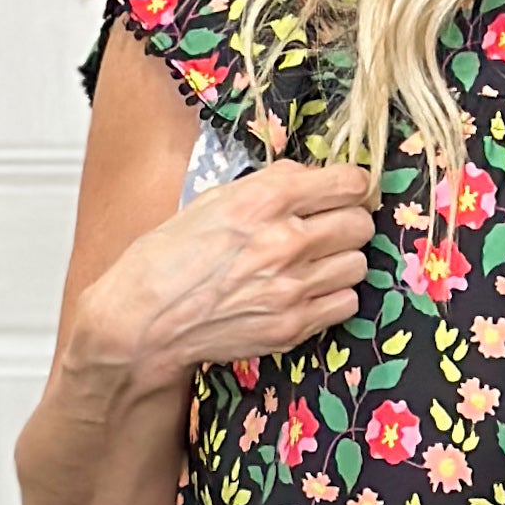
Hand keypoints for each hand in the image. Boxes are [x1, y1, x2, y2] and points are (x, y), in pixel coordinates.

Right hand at [77, 158, 378, 393]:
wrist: (145, 320)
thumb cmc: (171, 257)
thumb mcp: (215, 200)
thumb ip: (271, 186)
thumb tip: (314, 179)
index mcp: (264, 200)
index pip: (348, 183)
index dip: (353, 187)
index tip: (349, 192)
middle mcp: (284, 241)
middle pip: (360, 225)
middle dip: (348, 223)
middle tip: (328, 229)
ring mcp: (292, 288)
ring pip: (358, 265)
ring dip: (341, 261)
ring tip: (312, 263)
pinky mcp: (293, 326)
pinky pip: (346, 303)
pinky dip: (333, 297)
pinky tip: (307, 292)